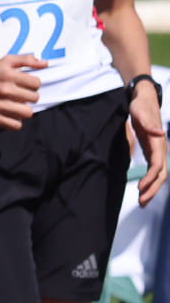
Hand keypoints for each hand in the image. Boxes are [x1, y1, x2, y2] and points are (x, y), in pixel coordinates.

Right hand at [0, 52, 46, 130]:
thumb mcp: (6, 61)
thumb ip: (27, 59)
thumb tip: (45, 63)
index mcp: (9, 76)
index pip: (36, 83)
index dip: (33, 84)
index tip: (25, 85)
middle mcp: (4, 90)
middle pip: (34, 98)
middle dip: (29, 97)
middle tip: (20, 95)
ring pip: (28, 113)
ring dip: (24, 110)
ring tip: (17, 105)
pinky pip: (16, 125)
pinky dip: (16, 121)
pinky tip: (11, 114)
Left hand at [133, 81, 165, 204]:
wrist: (144, 100)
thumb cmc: (141, 106)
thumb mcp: (140, 112)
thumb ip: (147, 123)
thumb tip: (160, 133)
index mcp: (159, 142)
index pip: (158, 165)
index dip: (150, 178)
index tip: (141, 188)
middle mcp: (161, 149)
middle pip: (161, 174)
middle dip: (152, 189)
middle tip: (141, 203)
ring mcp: (157, 151)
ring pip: (158, 174)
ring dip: (151, 188)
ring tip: (141, 202)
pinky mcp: (152, 152)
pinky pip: (153, 171)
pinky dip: (149, 181)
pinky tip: (142, 190)